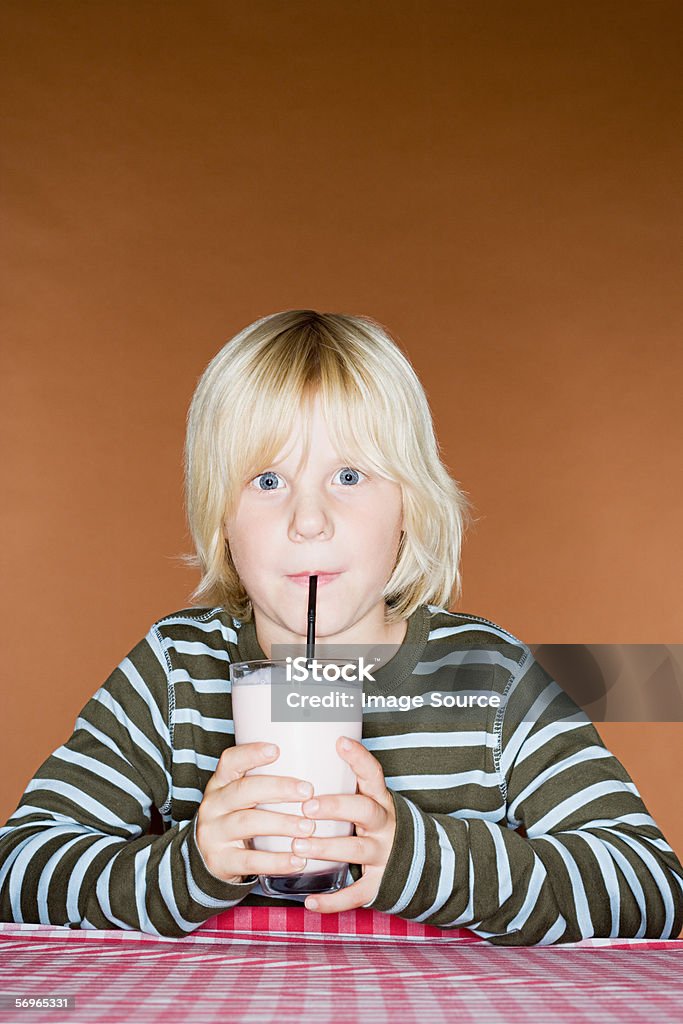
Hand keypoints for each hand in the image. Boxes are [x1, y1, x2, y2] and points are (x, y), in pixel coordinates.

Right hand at [195, 742, 315, 882]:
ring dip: (281, 824)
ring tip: (308, 827)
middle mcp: (214, 805)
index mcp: (221, 783)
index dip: (251, 754)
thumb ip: (266, 782)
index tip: (276, 750)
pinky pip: (249, 861)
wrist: (211, 858)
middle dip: (278, 789)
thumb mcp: (242, 796)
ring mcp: (213, 833)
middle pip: (243, 791)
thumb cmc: (239, 817)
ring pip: (247, 823)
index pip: (230, 761)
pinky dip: (276, 861)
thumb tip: (315, 765)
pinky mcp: (220, 861)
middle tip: (308, 791)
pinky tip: (297, 860)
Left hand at [292, 736, 395, 911]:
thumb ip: (346, 785)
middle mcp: (385, 825)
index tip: (339, 742)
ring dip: (327, 848)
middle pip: (365, 810)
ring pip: (357, 849)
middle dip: (336, 807)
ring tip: (298, 847)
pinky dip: (333, 901)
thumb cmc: (378, 826)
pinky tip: (310, 902)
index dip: (359, 758)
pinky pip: (357, 894)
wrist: (421, 865)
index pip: (373, 775)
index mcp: (381, 801)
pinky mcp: (379, 884)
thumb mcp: (370, 802)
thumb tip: (305, 754)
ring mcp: (384, 855)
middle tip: (307, 807)